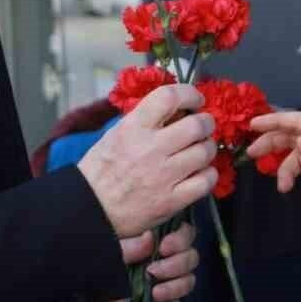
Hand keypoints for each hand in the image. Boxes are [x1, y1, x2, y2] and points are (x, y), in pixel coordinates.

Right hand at [78, 85, 217, 237]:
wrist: (91, 207)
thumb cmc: (102, 170)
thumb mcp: (116, 134)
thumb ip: (145, 119)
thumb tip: (177, 108)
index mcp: (134, 128)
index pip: (169, 97)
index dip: (189, 94)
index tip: (195, 100)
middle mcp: (151, 149)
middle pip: (197, 125)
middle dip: (206, 122)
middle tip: (204, 126)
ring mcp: (164, 176)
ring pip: (205, 152)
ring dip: (208, 147)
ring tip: (200, 149)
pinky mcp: (172, 200)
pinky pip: (206, 180)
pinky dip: (208, 174)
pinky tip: (200, 172)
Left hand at [86, 222, 197, 301]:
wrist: (84, 299)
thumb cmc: (95, 267)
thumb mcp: (109, 252)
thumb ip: (129, 246)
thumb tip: (150, 238)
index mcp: (154, 241)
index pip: (184, 233)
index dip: (181, 239)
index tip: (164, 247)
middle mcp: (164, 260)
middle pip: (190, 257)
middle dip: (177, 265)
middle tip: (153, 271)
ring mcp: (165, 283)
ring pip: (187, 281)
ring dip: (175, 287)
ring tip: (155, 293)